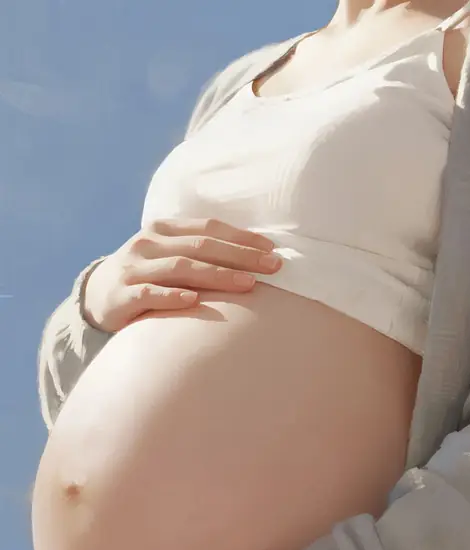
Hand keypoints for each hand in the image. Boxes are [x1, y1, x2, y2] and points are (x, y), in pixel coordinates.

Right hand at [83, 218, 282, 331]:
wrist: (97, 296)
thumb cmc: (148, 276)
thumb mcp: (170, 256)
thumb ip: (202, 253)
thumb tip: (256, 258)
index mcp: (165, 229)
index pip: (209, 229)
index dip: (242, 237)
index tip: (272, 250)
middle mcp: (148, 243)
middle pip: (201, 247)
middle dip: (240, 256)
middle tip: (272, 267)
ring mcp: (134, 268)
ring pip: (180, 268)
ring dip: (217, 275)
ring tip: (247, 284)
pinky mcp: (122, 295)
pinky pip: (150, 295)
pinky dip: (172, 296)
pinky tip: (194, 300)